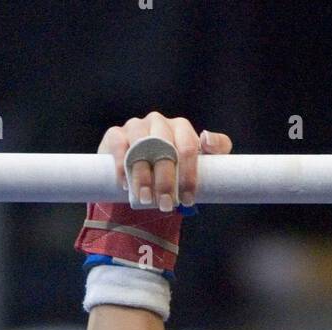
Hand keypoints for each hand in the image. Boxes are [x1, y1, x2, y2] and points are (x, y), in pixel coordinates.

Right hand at [97, 111, 232, 210]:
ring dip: (143, 176)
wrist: (144, 175)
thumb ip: (216, 151)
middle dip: (165, 181)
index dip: (188, 175)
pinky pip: (119, 146)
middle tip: (165, 205)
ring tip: (145, 199)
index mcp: (181, 128)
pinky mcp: (116, 135)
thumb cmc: (175, 169)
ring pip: (140, 148)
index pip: (188, 148)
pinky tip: (126, 185)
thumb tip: (207, 139)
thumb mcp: (201, 163)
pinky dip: (121, 166)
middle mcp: (159, 122)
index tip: (187, 199)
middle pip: (163, 149)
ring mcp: (136, 126)